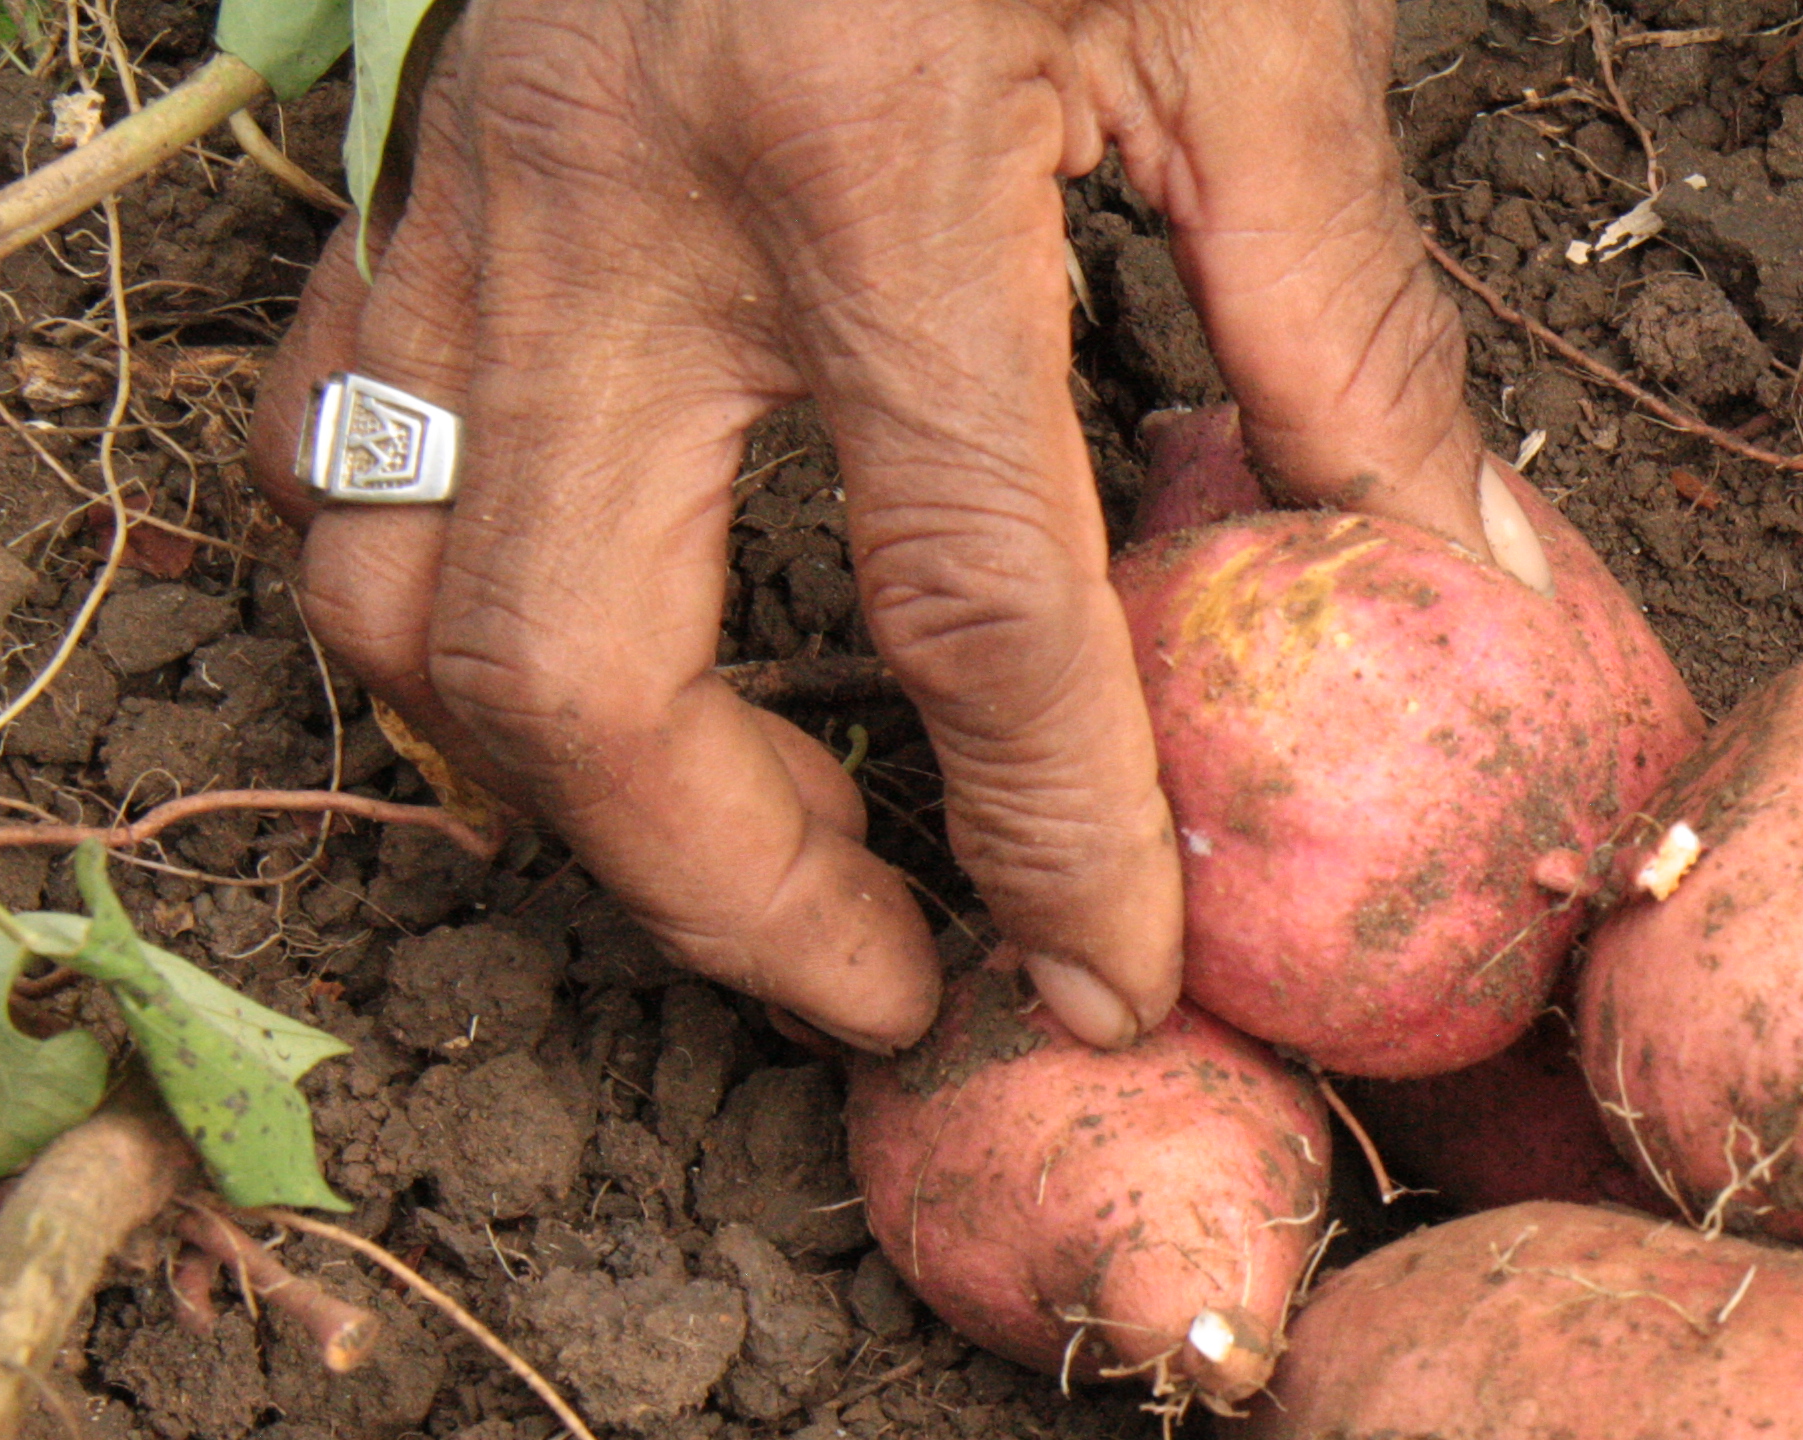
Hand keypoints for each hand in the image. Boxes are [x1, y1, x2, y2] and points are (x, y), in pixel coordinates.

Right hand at [248, 0, 1483, 1052]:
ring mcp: (479, 191)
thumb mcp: (1250, 8)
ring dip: (567, 780)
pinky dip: (444, 595)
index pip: (968, 610)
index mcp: (864, 174)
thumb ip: (1344, 302)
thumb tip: (1459, 561)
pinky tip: (602, 639)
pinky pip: (343, 442)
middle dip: (737, 892)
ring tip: (751, 848)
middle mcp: (622, 210)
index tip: (1120, 980)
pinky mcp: (420, 161)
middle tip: (899, 971)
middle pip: (584, 676)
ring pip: (400, 592)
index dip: (1053, 841)